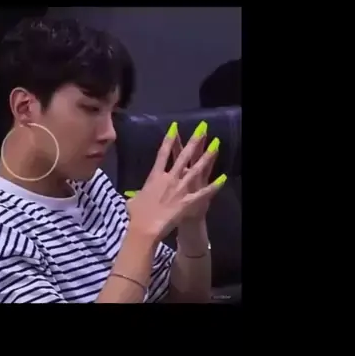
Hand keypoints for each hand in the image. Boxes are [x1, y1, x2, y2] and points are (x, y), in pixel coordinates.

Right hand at [127, 121, 226, 242]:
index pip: (162, 154)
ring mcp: (180, 189)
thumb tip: (132, 196)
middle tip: (202, 129)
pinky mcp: (188, 201)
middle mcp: (169, 178)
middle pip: (183, 156)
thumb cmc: (137, 214)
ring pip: (196, 169)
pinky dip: (214, 186)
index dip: (169, 139)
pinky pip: (204, 192)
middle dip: (193, 141)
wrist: (145, 228)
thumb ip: (135, 195)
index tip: (174, 127)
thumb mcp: (133, 200)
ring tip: (216, 145)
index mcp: (155, 176)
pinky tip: (223, 178)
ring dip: (207, 157)